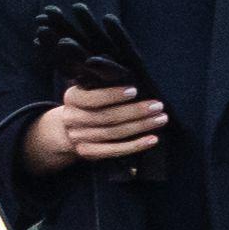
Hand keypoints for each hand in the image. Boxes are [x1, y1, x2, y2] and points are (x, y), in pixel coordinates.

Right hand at [23, 83, 165, 174]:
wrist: (68, 130)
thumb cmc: (87, 104)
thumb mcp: (87, 90)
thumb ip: (101, 84)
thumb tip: (131, 76)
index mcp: (71, 98)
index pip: (92, 98)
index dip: (113, 95)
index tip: (134, 91)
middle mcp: (72, 119)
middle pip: (107, 117)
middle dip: (135, 111)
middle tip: (157, 106)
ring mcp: (79, 138)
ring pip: (114, 133)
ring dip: (141, 126)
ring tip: (160, 119)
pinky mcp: (89, 153)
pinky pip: (115, 150)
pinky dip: (136, 145)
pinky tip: (152, 139)